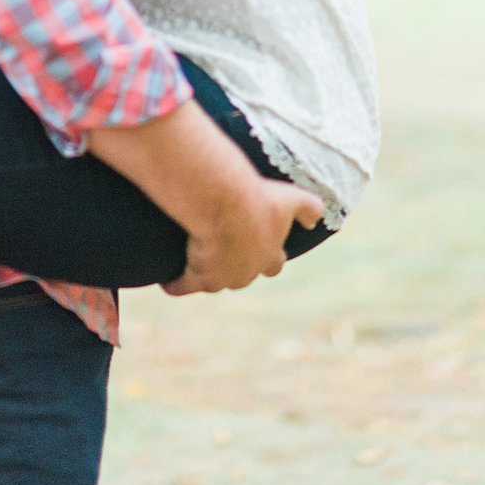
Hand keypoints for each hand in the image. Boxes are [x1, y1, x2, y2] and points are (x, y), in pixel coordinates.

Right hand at [162, 176, 323, 296]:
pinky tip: (168, 282)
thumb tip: (316, 219)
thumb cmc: (259, 199)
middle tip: (225, 254)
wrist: (229, 207)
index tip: (256, 245)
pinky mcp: (199, 277)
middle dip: (237, 267)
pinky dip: (175, 285)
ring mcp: (223, 278)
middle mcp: (249, 271)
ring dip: (206, 273)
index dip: (266, 255)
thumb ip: (309, 208)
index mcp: (270, 254)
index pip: (273, 262)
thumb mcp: (291, 199)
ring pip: (214, 282)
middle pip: (244, 275)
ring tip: (193, 263)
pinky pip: (183, 286)